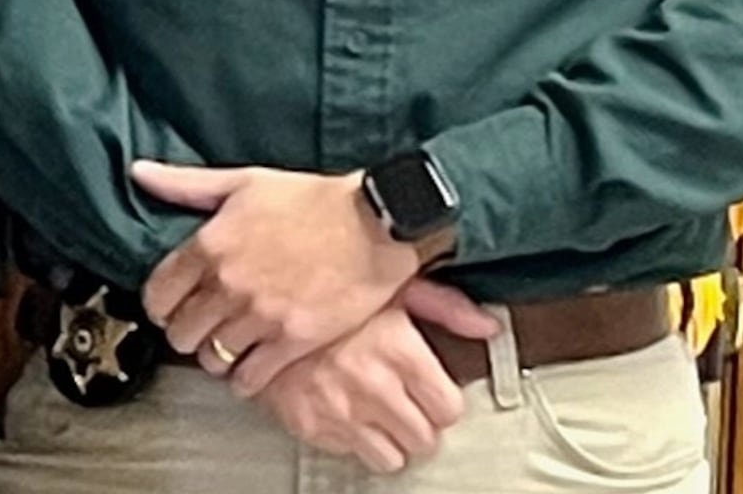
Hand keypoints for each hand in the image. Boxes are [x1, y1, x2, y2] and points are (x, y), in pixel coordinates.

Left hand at [132, 161, 421, 391]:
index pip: (158, 294)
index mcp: (209, 245)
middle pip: (180, 331)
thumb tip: (139, 173)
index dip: (159, 306)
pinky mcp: (294, 340)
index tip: (170, 308)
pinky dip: (244, 378)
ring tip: (224, 348)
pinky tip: (249, 368)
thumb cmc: (313, 199)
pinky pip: (251, 377)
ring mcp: (260, 315)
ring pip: (211, 357)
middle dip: (184, 333)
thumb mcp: (243, 182)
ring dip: (213, 356)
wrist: (376, 224)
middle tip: (197, 330)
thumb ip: (185, 184)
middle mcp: (228, 284)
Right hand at [248, 280, 501, 473]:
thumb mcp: (388, 284)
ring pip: (391, 458)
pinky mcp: (309, 423)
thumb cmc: (324, 288)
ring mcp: (340, 408)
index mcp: (400, 350)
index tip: (430, 393)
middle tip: (404, 405)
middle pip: (424, 439)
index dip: (441, 402)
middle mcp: (374, 385)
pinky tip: (343, 410)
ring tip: (376, 415)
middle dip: (418, 424)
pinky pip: (349, 453)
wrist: (254, 297)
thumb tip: (488, 326)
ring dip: (388, 440)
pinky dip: (350, 438)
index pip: (449, 410)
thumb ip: (444, 306)